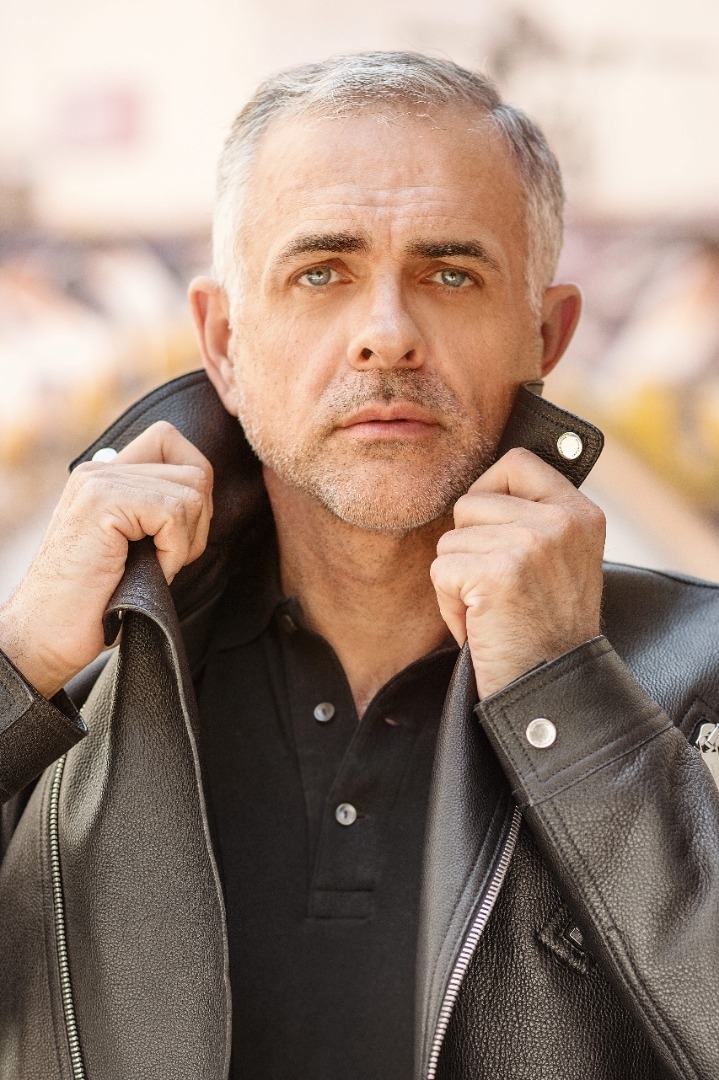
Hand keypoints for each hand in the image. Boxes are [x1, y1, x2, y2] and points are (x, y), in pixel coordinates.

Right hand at [0, 421, 212, 698]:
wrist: (47, 634)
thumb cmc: (97, 602)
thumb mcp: (134, 545)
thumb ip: (157, 511)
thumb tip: (205, 495)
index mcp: (108, 475)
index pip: (172, 442)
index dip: (195, 486)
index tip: (179, 534)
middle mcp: (102, 469)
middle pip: (194, 469)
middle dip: (198, 522)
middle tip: (168, 559)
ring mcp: (101, 481)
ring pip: (192, 492)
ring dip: (186, 542)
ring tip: (153, 567)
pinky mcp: (103, 501)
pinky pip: (174, 513)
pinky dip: (174, 552)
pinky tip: (148, 572)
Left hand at [431, 448, 604, 698]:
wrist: (557, 691)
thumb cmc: (547, 630)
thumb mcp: (562, 560)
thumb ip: (534, 518)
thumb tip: (481, 487)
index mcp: (580, 512)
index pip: (516, 462)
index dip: (489, 491)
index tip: (493, 532)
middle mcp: (560, 520)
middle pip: (470, 503)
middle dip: (470, 550)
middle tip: (499, 591)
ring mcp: (530, 544)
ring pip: (450, 540)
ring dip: (459, 582)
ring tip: (494, 611)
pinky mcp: (498, 573)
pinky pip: (441, 571)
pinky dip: (450, 606)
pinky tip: (482, 626)